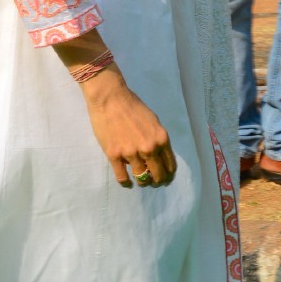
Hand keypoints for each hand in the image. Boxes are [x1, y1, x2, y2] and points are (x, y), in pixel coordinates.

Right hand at [78, 67, 176, 187]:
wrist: (110, 98)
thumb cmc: (132, 106)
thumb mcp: (153, 121)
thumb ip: (157, 139)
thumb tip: (158, 155)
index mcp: (161, 139)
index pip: (170, 165)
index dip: (169, 175)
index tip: (166, 177)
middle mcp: (149, 148)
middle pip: (158, 175)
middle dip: (158, 181)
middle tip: (155, 182)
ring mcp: (131, 153)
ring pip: (141, 178)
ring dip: (143, 182)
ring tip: (141, 180)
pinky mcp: (114, 155)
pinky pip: (122, 177)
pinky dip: (126, 183)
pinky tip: (127, 183)